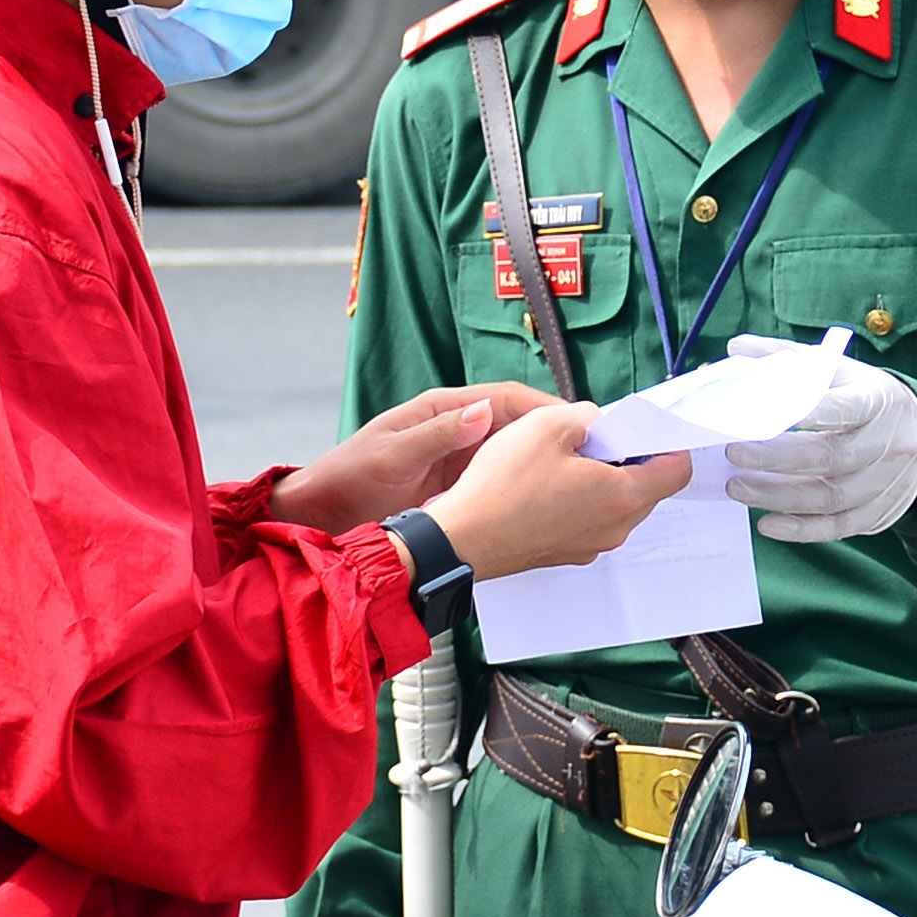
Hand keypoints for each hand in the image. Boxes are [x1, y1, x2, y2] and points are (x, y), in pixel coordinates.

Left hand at [272, 382, 554, 531]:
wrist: (321, 517)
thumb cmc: (348, 478)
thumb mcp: (391, 457)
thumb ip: (436, 435)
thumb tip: (483, 411)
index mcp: (442, 410)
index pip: (504, 399)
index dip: (544, 408)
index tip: (578, 424)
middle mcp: (457, 430)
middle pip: (517, 425)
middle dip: (555, 435)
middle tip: (595, 454)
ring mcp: (459, 459)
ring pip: (514, 454)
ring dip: (545, 462)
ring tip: (582, 478)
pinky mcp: (458, 487)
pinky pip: (500, 480)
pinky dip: (525, 486)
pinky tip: (547, 502)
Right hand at [427, 400, 692, 577]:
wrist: (461, 538)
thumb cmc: (504, 485)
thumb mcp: (548, 424)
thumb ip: (587, 416)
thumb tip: (598, 424)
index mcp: (624, 496)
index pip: (677, 470)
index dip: (668, 442)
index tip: (645, 427)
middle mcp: (616, 528)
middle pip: (648, 487)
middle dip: (631, 457)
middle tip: (597, 436)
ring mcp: (591, 545)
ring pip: (617, 504)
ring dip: (604, 478)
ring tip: (566, 458)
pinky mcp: (566, 552)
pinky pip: (590, 519)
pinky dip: (582, 499)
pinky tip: (548, 483)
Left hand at [719, 336, 916, 542]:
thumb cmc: (868, 400)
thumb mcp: (842, 371)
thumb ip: (789, 359)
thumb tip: (737, 348)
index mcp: (877, 401)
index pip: (844, 407)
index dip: (810, 412)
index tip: (769, 411)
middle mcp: (883, 443)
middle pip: (831, 456)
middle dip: (778, 458)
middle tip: (734, 452)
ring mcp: (881, 483)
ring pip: (828, 497)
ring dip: (778, 496)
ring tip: (737, 487)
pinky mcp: (875, 514)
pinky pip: (836, 527)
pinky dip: (800, 530)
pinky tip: (767, 524)